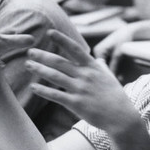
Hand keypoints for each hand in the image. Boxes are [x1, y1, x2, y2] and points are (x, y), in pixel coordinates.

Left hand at [26, 29, 142, 134]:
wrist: (121, 117)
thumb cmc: (116, 97)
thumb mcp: (110, 77)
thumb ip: (101, 67)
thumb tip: (98, 59)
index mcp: (93, 67)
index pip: (75, 49)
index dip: (62, 39)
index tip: (50, 32)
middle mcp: (85, 76)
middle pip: (59, 62)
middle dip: (43, 56)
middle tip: (30, 51)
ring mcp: (80, 89)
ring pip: (55, 76)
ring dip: (39, 70)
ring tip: (28, 65)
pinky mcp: (76, 104)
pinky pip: (56, 95)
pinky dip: (43, 91)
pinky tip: (33, 87)